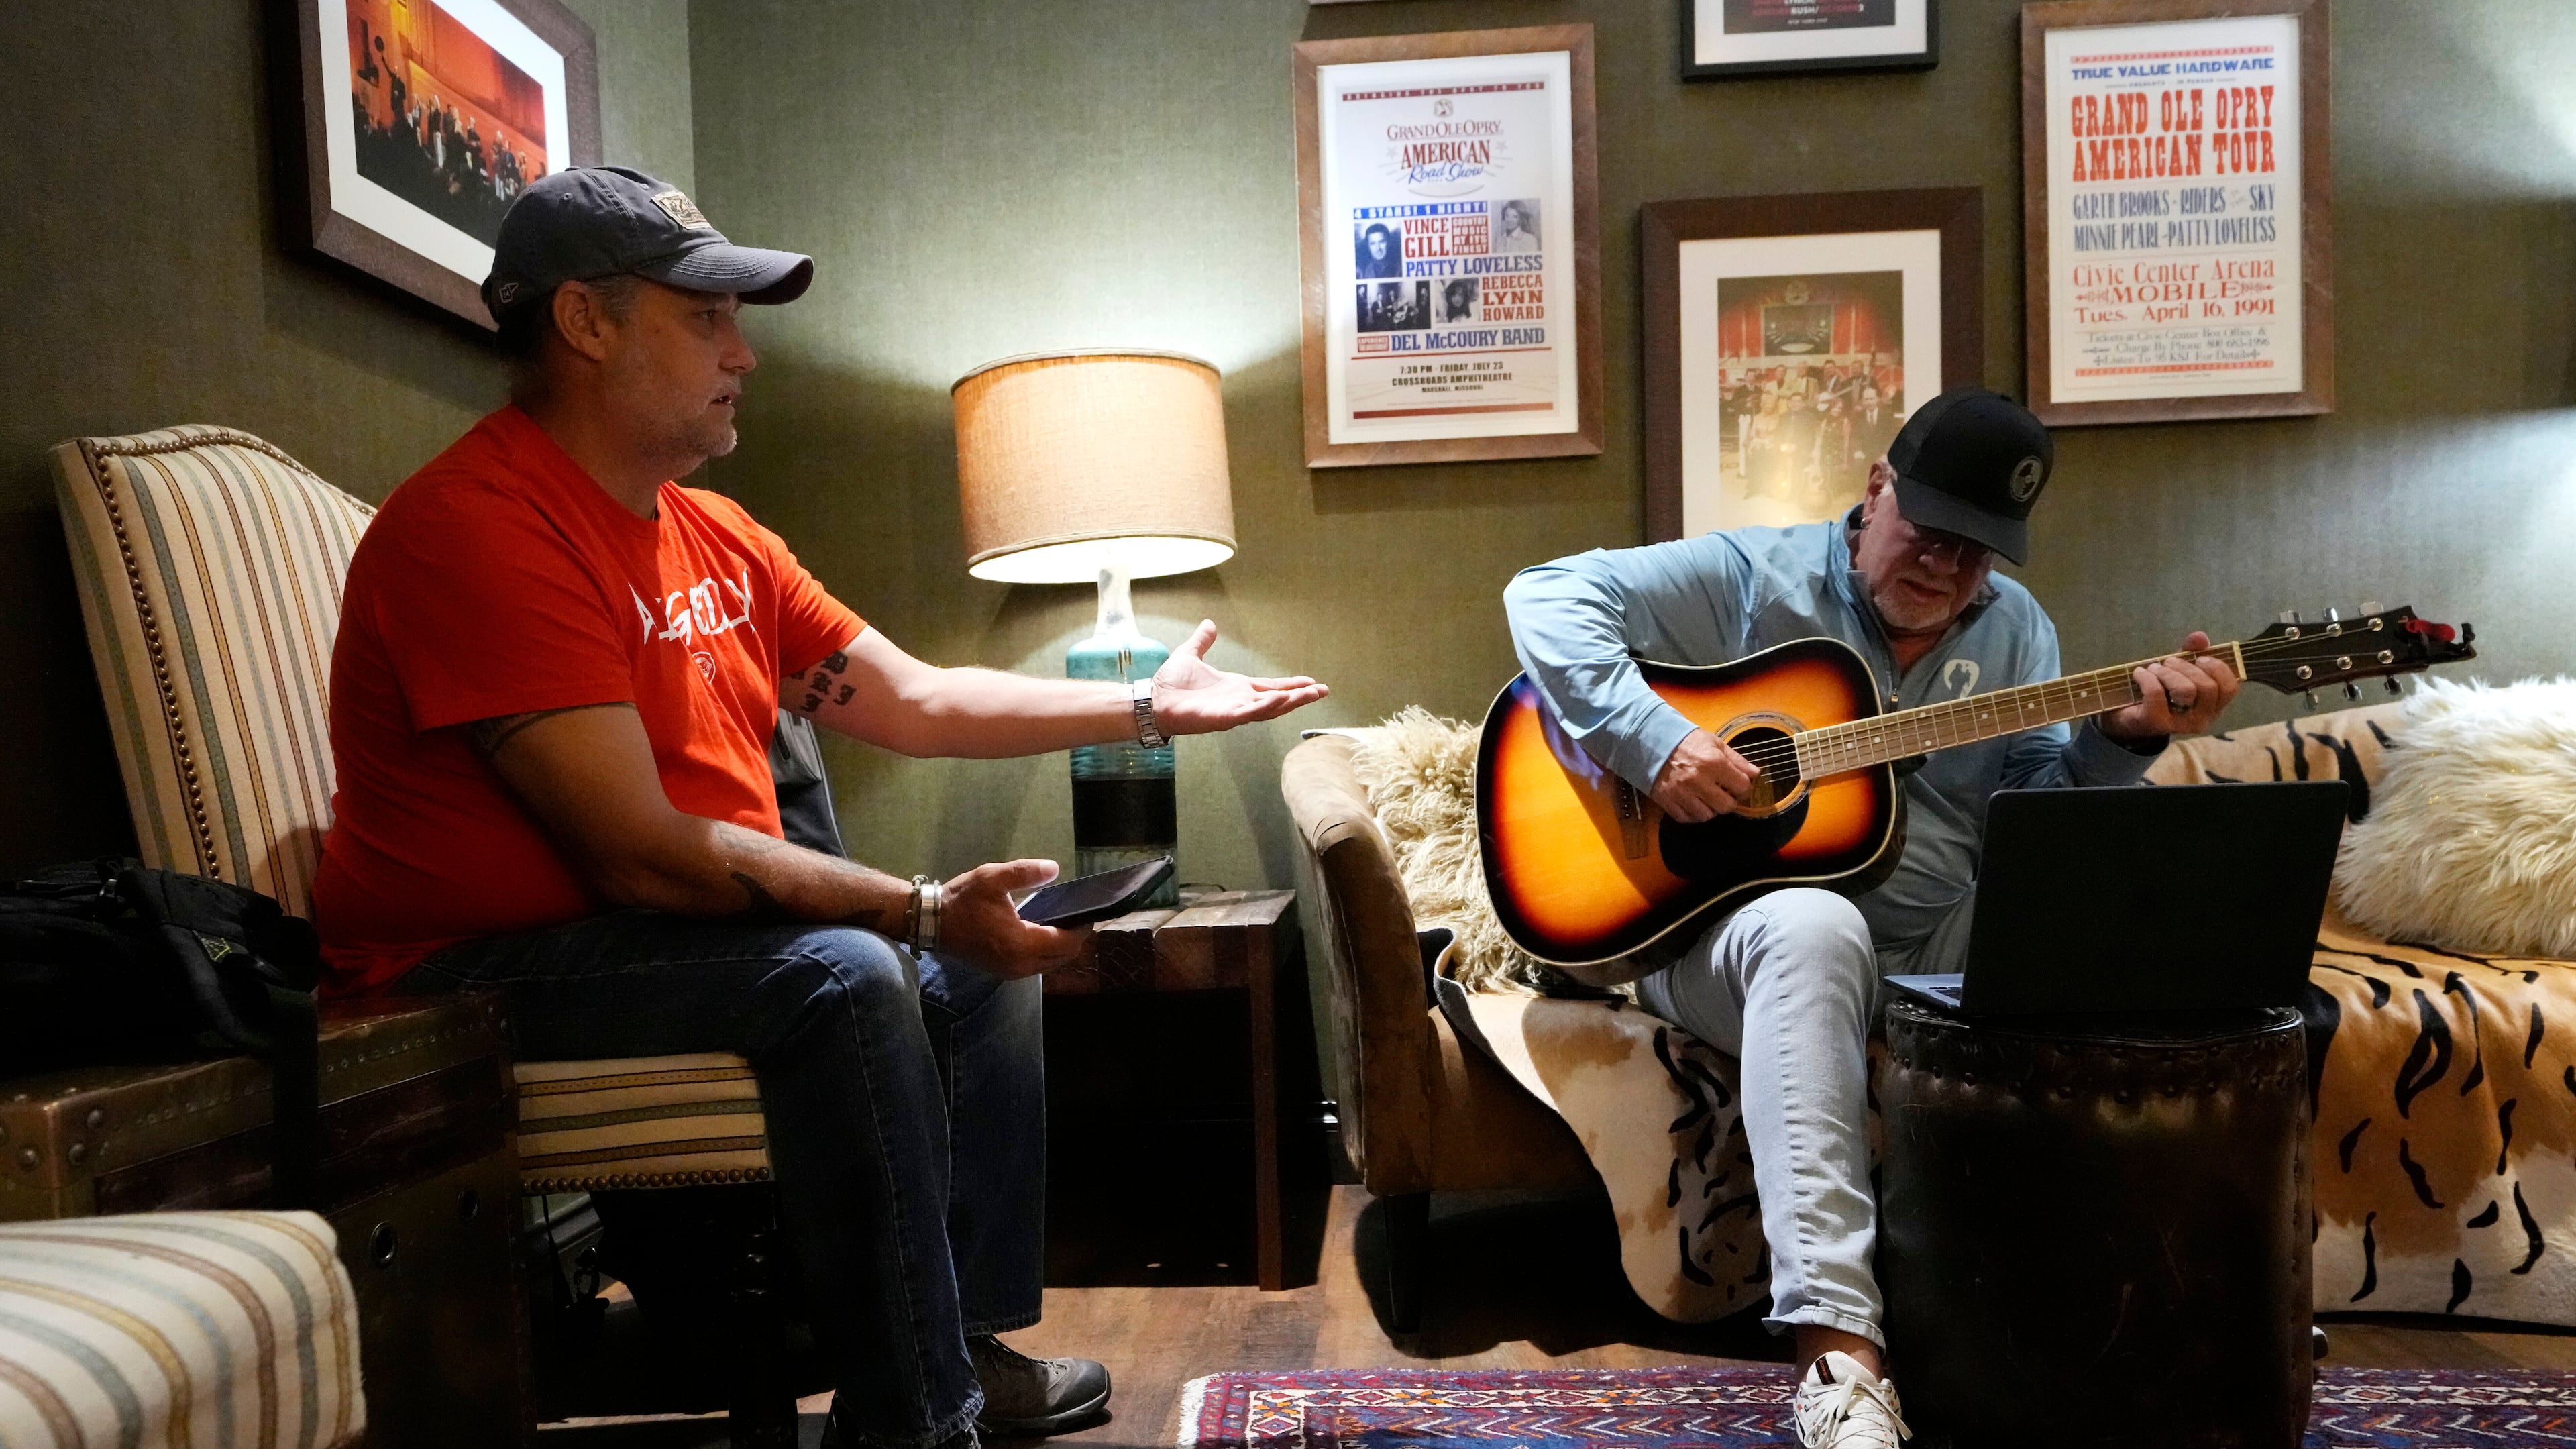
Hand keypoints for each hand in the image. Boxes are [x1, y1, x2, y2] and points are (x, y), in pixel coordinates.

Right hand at [936, 859, 1088, 979]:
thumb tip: (1054, 869)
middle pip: (1063, 957)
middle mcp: (1020, 965)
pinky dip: (1046, 953)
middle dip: (1075, 938)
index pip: (1066, 942)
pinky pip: (1036, 966)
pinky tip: (1043, 933)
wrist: (931, 922)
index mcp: (1022, 944)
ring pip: (1050, 964)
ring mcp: (1011, 972)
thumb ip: (1025, 873)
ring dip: (1061, 947)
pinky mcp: (1003, 972)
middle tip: (1078, 916)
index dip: (1081, 928)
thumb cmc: (962, 900)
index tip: (1089, 912)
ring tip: (1063, 923)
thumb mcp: (992, 878)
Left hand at [1150, 620, 1329, 734]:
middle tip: (1323, 691)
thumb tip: (1209, 624)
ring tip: (1310, 695)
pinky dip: (1264, 707)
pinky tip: (1280, 699)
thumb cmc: (1170, 684)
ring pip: (1268, 708)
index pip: (1270, 686)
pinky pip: (1248, 713)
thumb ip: (1202, 641)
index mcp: (1236, 687)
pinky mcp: (1222, 718)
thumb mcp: (1190, 655)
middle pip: (1277, 699)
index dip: (1291, 685)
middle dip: (1300, 696)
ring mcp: (1232, 711)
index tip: (1312, 683)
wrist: (1152, 700)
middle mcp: (1239, 701)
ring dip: (1289, 702)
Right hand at [1649, 728, 1759, 822]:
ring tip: (1707, 798)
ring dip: (1710, 809)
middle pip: (1726, 806)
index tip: (1738, 785)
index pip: (1742, 786)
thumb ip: (1736, 760)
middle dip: (1729, 801)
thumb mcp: (1714, 743)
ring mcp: (1682, 793)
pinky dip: (1692, 814)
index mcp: (1713, 763)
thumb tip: (1755, 773)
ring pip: (1707, 816)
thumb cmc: (1685, 741)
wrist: (1650, 741)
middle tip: (1724, 793)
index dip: (1744, 787)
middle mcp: (1699, 781)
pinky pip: (1686, 818)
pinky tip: (1693, 803)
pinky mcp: (1667, 801)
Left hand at [2103, 630, 2241, 738]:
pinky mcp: (2157, 723)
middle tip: (2169, 662)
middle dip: (2187, 667)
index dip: (2217, 668)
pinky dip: (2147, 677)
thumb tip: (2200, 637)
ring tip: (2155, 668)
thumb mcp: (2179, 669)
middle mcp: (2202, 718)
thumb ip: (2192, 652)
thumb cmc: (2161, 689)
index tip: (2200, 658)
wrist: (2128, 714)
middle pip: (2208, 687)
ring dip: (2168, 672)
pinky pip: (2156, 694)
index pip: (2230, 688)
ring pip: (2186, 691)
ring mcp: (2180, 724)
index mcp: (2214, 705)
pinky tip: (2140, 673)